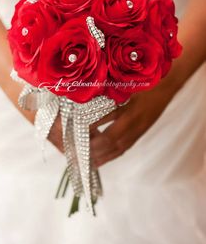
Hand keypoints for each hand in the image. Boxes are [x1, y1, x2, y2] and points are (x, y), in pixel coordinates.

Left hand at [47, 73, 176, 166]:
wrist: (168, 85)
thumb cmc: (146, 81)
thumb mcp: (128, 84)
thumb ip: (109, 92)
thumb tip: (86, 101)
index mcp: (130, 111)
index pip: (107, 124)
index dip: (91, 131)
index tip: (75, 133)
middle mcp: (134, 124)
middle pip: (111, 141)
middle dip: (93, 148)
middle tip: (76, 152)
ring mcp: (138, 130)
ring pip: (118, 148)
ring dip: (101, 156)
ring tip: (85, 163)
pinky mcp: (140, 132)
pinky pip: (124, 148)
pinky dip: (111, 155)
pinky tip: (100, 160)